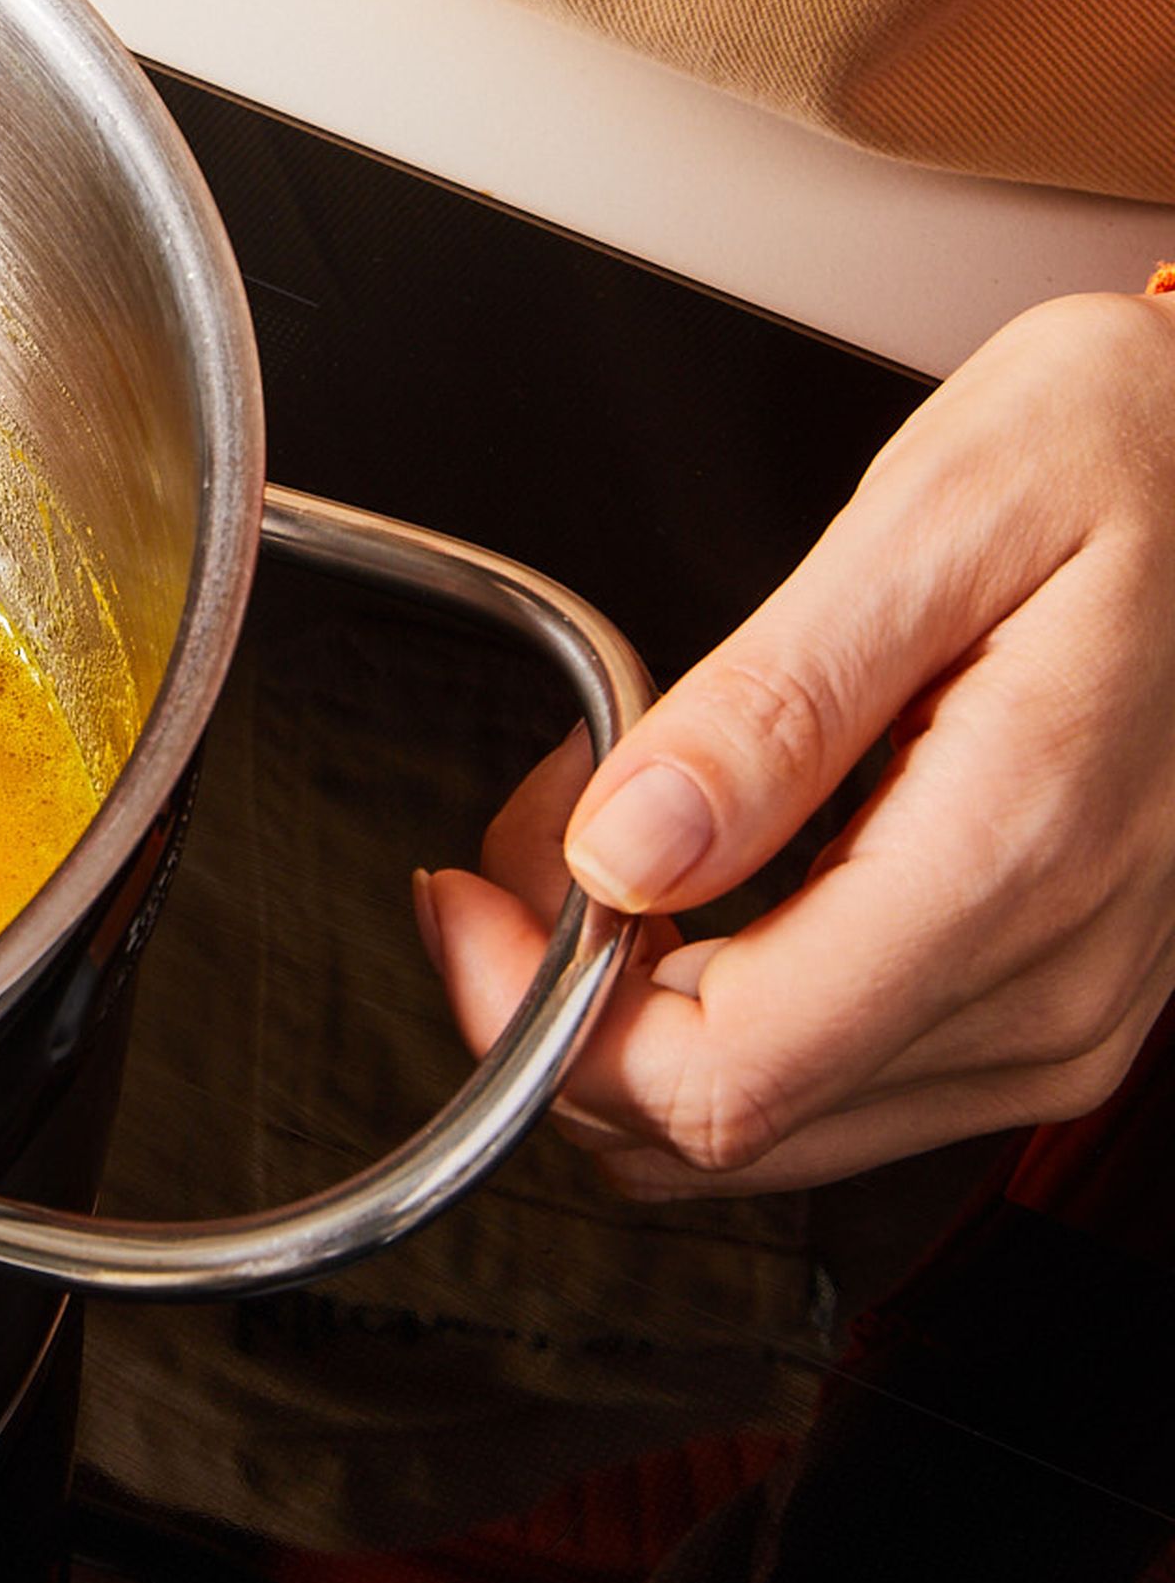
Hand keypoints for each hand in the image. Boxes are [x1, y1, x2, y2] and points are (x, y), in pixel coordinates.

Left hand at [416, 286, 1174, 1196]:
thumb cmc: (1138, 457)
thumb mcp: (942, 517)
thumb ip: (771, 703)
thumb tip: (627, 849)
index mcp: (1014, 860)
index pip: (724, 1077)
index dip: (550, 1016)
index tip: (474, 894)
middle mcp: (1052, 981)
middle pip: (726, 1125)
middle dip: (573, 995)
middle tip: (539, 821)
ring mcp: (1063, 1010)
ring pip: (769, 1116)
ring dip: (641, 990)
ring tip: (618, 809)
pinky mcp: (1052, 1000)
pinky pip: (838, 1066)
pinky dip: (725, 983)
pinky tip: (708, 851)